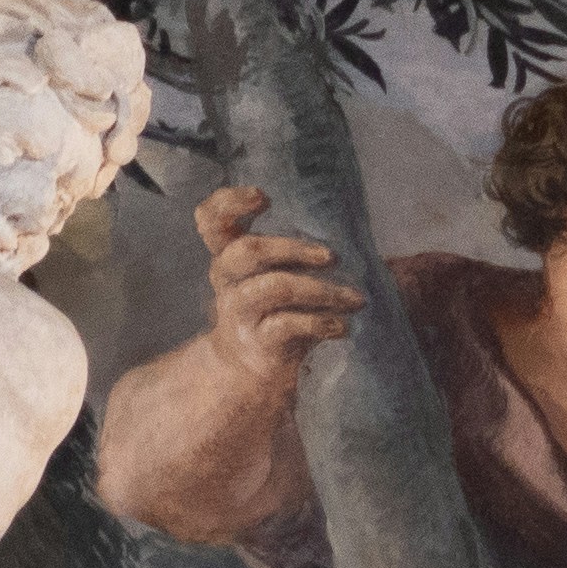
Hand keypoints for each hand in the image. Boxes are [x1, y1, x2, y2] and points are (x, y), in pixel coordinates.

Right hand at [192, 183, 363, 378]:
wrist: (246, 370)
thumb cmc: (270, 309)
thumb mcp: (273, 275)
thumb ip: (292, 251)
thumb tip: (352, 227)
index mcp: (229, 257)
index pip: (211, 221)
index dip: (228, 203)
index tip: (264, 197)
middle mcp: (228, 281)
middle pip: (246, 252)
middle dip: (292, 248)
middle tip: (332, 256)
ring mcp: (239, 312)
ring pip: (274, 288)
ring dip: (321, 290)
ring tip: (355, 299)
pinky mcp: (257, 342)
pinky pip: (287, 325)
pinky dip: (321, 323)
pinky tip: (342, 326)